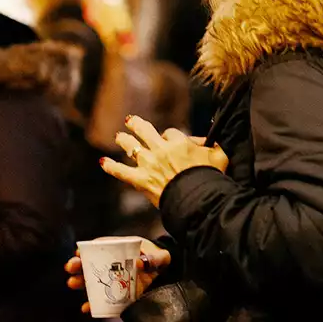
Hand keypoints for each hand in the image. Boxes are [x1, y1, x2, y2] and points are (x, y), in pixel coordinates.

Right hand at [65, 239, 170, 313]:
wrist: (168, 278)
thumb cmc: (161, 261)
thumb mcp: (161, 257)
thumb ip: (155, 258)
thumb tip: (139, 262)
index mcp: (123, 249)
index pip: (103, 246)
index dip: (90, 248)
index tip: (79, 252)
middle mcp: (115, 264)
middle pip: (93, 263)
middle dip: (79, 264)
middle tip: (70, 267)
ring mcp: (115, 279)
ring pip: (94, 280)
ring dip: (81, 282)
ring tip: (72, 283)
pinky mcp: (117, 294)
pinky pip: (102, 300)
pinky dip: (93, 304)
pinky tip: (86, 307)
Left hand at [101, 116, 227, 206]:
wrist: (198, 200)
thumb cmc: (210, 178)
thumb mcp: (219, 157)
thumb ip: (216, 144)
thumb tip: (212, 139)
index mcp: (179, 142)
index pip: (171, 133)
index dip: (171, 136)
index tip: (171, 140)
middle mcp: (161, 150)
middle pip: (145, 131)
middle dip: (137, 125)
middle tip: (130, 121)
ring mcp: (149, 164)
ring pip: (131, 147)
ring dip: (123, 140)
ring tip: (118, 136)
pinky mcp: (141, 180)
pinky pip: (122, 172)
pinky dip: (111, 167)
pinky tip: (103, 162)